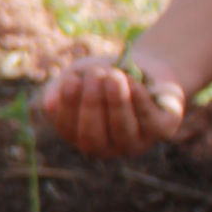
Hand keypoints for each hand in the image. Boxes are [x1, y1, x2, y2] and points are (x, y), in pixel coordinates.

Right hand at [41, 53, 185, 158]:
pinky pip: (149, 121)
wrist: (146, 65)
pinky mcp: (162, 131)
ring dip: (116, 103)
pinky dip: (139, 100)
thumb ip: (61, 87)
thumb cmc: (105, 73)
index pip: (68, 129)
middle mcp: (107, 146)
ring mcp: (135, 142)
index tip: (72, 79)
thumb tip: (48, 106)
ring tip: (113, 75)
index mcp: (80, 134)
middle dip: (92, 105)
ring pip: (123, 130)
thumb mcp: (79, 74)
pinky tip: (132, 81)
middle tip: (95, 75)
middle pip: (93, 137)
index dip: (68, 107)